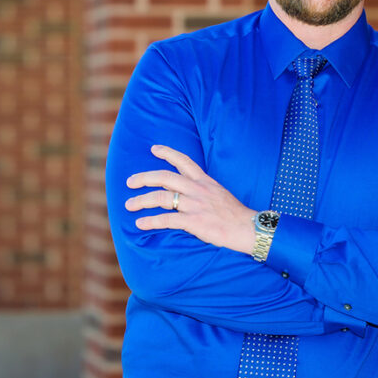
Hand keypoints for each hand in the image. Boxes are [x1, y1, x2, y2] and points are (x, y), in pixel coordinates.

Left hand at [125, 145, 255, 254]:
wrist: (248, 228)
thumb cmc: (234, 214)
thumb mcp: (219, 193)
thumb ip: (203, 190)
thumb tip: (187, 191)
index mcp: (204, 181)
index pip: (184, 161)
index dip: (167, 153)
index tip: (153, 149)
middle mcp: (197, 189)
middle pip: (164, 177)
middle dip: (144, 178)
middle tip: (129, 182)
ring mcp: (195, 205)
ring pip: (161, 197)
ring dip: (142, 201)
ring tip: (129, 205)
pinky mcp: (194, 221)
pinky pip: (166, 219)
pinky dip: (151, 221)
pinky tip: (141, 224)